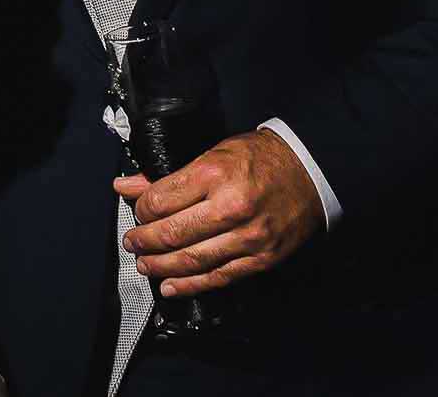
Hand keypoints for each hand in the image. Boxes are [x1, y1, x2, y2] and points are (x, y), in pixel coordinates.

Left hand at [116, 127, 322, 296]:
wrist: (310, 171)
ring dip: (161, 266)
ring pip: (192, 259)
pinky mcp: (261, 258)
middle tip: (131, 243)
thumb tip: (126, 186)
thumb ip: (169, 175)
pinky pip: (219, 276)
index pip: (161, 201)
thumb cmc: (261, 159)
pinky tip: (171, 286)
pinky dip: (191, 285)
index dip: (140, 210)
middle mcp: (231, 207)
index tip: (136, 211)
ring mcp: (248, 236)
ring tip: (144, 265)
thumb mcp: (211, 152)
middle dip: (144, 241)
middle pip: (173, 233)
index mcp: (214, 174)